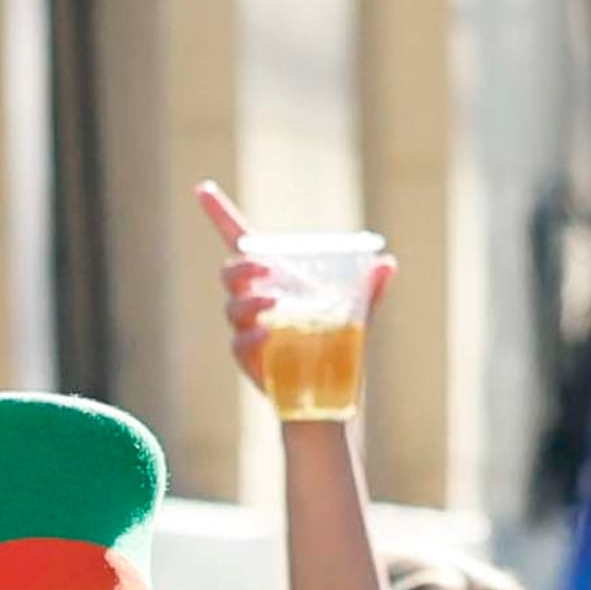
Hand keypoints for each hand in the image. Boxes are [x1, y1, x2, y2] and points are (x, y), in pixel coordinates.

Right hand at [196, 182, 392, 399]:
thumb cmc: (340, 353)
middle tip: (267, 270)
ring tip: (275, 306)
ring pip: (232, 307)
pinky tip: (270, 338)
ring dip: (249, 303)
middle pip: (231, 273)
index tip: (202, 189)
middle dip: (242, 267)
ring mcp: (249, 330)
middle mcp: (258, 301)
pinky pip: (239, 344)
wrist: (331, 400)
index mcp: (277, 281)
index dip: (219, 214)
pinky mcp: (249, 360)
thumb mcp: (357, 317)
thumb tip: (388, 262)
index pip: (241, 242)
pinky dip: (252, 339)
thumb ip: (369, 290)